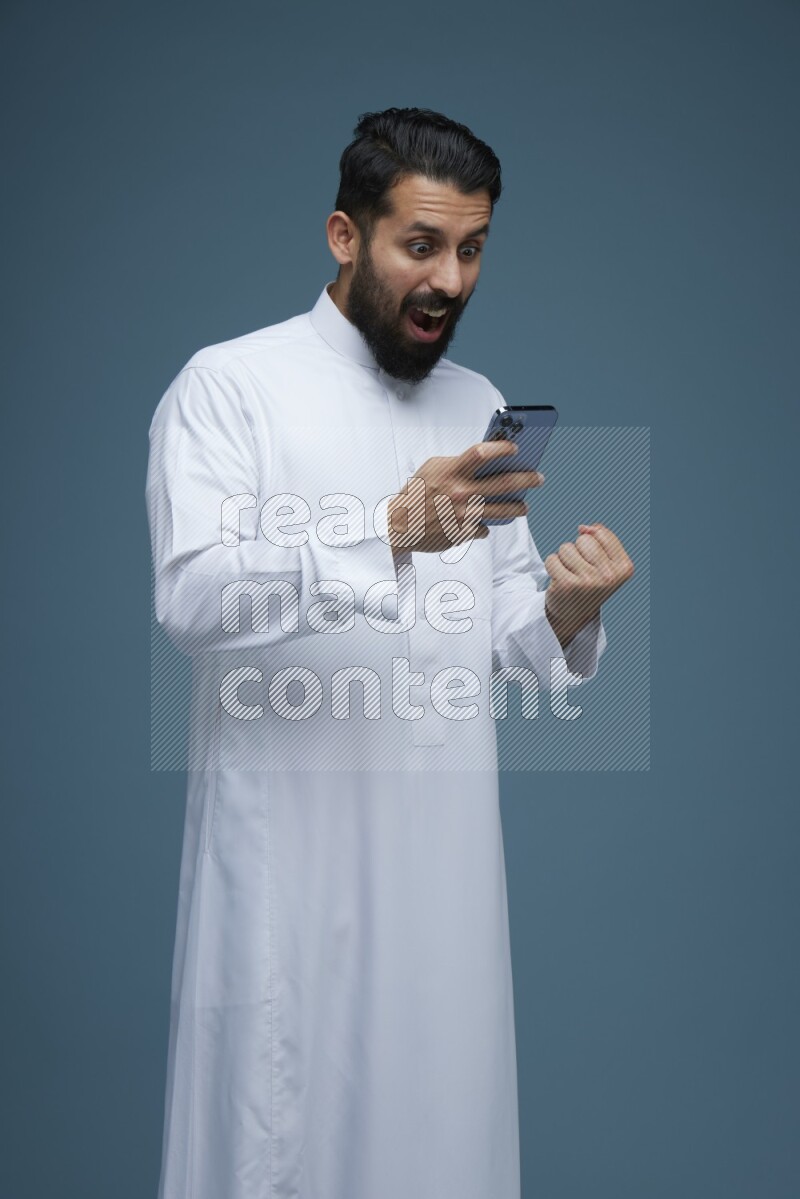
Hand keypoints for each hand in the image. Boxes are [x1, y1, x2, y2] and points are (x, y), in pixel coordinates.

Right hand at [387, 440, 543, 554]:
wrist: (398, 525)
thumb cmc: (416, 494)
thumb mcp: (432, 469)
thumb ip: (458, 463)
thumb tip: (488, 459)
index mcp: (451, 472)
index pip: (481, 453)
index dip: (502, 448)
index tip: (516, 448)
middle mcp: (460, 492)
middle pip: (504, 483)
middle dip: (527, 479)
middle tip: (538, 478)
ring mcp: (464, 514)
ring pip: (503, 510)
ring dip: (518, 507)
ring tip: (523, 506)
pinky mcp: (464, 533)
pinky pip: (483, 528)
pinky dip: (484, 525)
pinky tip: (483, 522)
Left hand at [544, 523, 633, 648]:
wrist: (573, 615)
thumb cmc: (590, 582)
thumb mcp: (605, 561)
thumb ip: (600, 537)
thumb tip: (583, 528)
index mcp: (625, 568)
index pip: (601, 534)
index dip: (592, 543)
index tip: (594, 563)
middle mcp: (609, 576)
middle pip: (584, 540)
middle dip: (577, 551)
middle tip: (580, 571)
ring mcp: (589, 581)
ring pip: (566, 548)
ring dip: (564, 559)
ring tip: (570, 575)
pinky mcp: (567, 585)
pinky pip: (552, 559)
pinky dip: (552, 566)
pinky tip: (559, 580)